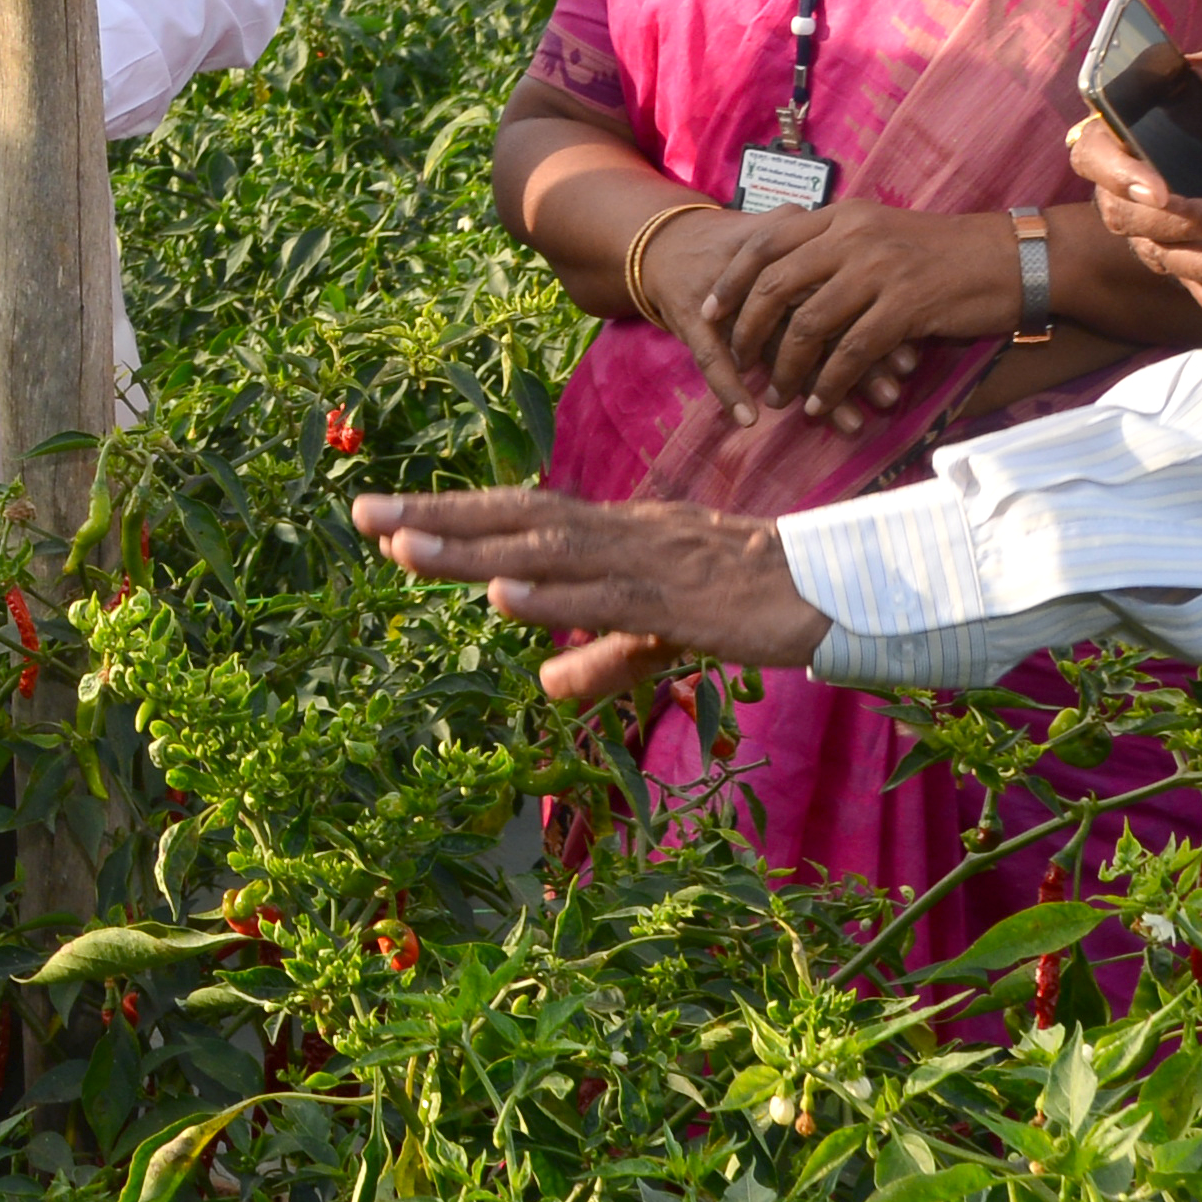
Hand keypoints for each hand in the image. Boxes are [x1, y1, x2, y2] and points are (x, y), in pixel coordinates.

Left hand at [341, 478, 833, 708]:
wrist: (841, 590)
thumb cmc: (753, 602)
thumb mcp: (663, 635)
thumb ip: (603, 656)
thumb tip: (543, 686)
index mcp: (616, 536)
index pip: (522, 516)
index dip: (453, 515)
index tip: (382, 515)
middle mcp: (622, 535)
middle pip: (518, 519)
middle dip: (437, 518)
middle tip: (360, 514)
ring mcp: (651, 562)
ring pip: (549, 550)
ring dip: (474, 548)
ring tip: (404, 548)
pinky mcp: (682, 600)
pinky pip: (609, 597)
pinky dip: (554, 594)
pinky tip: (503, 593)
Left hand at [683, 206, 1028, 422]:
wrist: (1011, 259)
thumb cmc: (944, 253)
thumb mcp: (882, 232)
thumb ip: (837, 246)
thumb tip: (788, 278)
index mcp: (842, 216)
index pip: (766, 241)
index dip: (731, 279)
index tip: (710, 311)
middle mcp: (853, 237)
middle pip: (775, 284)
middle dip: (746, 329)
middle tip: (736, 361)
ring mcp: (879, 269)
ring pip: (809, 324)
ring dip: (787, 367)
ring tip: (779, 394)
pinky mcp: (906, 304)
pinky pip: (851, 352)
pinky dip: (830, 383)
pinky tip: (820, 402)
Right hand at [1060, 6, 1201, 326]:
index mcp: (1134, 127)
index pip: (1093, 150)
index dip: (1115, 173)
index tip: (1157, 187)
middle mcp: (1136, 181)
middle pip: (1122, 215)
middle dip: (1175, 222)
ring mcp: (1161, 224)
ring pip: (1158, 254)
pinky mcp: (1193, 256)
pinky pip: (1190, 286)